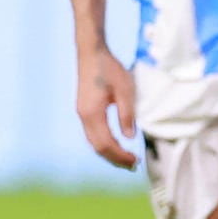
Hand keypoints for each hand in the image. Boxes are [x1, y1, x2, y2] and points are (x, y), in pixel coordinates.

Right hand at [75, 43, 141, 170]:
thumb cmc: (110, 69)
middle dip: (115, 159)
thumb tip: (129, 138)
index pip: (107, 143)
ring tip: (126, 159)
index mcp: (93, 113)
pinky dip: (104, 143)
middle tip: (133, 165)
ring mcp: (82, 114)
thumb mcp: (125, 90)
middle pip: (98, 147)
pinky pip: (93, 134)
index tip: (135, 161)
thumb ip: (127, 114)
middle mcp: (84, 117)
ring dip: (109, 153)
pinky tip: (116, 144)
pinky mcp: (84, 110)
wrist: (91, 53)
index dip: (121, 155)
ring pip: (94, 142)